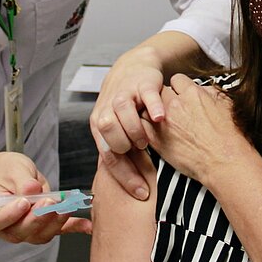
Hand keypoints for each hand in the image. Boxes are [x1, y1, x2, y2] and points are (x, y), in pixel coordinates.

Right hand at [0, 152, 90, 242]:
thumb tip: (32, 190)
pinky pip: (57, 230)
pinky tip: (86, 225)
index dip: (9, 216)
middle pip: (20, 231)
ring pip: (39, 235)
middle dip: (37, 218)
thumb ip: (21, 180)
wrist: (12, 174)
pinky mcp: (42, 227)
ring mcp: (24, 230)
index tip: (23, 203)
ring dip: (55, 223)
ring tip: (67, 207)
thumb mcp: (12, 168)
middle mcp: (5, 228)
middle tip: (49, 202)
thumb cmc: (6, 172)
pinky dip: (72, 228)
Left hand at [89, 46, 166, 200]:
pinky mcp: (142, 83)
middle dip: (125, 148)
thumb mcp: (118, 129)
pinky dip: (153, 107)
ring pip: (122, 113)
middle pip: (109, 134)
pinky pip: (146, 96)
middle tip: (141, 152)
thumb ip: (121, 151)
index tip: (142, 193)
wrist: (133, 68)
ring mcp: (124, 94)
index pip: (108, 156)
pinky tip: (161, 118)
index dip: (125, 177)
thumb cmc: (127, 106)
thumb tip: (131, 188)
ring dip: (135, 131)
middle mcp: (107, 110)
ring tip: (147, 140)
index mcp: (99, 126)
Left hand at [145, 74, 248, 185]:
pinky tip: (155, 133)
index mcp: (193, 93)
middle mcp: (176, 104)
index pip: (177, 80)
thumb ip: (210, 92)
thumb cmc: (230, 136)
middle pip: (160, 92)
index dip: (179, 88)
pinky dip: (146, 128)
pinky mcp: (156, 140)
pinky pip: (142, 127)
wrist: (225, 161)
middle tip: (171, 110)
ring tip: (162, 122)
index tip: (181, 96)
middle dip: (164, 99)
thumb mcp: (226, 104)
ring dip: (153, 113)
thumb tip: (203, 89)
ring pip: (147, 108)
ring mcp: (164, 122)